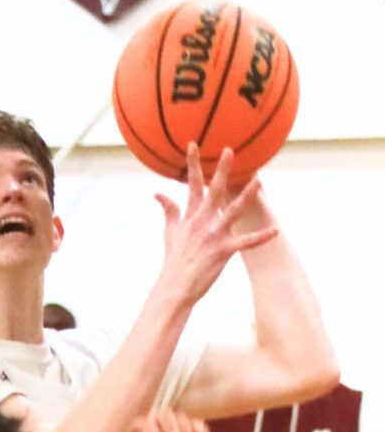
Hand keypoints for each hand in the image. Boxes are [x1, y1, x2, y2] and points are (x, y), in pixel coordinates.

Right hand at [137, 410, 212, 431]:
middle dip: (155, 419)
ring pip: (184, 420)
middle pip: (166, 416)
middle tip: (152, 428)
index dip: (137, 424)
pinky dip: (193, 426)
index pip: (146, 424)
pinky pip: (202, 430)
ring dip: (174, 422)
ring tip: (169, 429)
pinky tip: (187, 431)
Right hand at [154, 144, 277, 309]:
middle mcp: (202, 222)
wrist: (174, 286)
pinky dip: (260, 237)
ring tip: (259, 180)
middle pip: (214, 190)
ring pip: (233, 210)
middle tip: (230, 150)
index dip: (193, 164)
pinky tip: (275, 231)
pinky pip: (245, 242)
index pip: (192, 185)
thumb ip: (168, 210)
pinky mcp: (223, 251)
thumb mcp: (169, 232)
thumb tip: (157, 193)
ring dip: (247, 195)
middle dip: (222, 170)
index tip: (193, 144)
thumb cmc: (174, 260)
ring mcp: (213, 235)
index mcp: (191, 216)